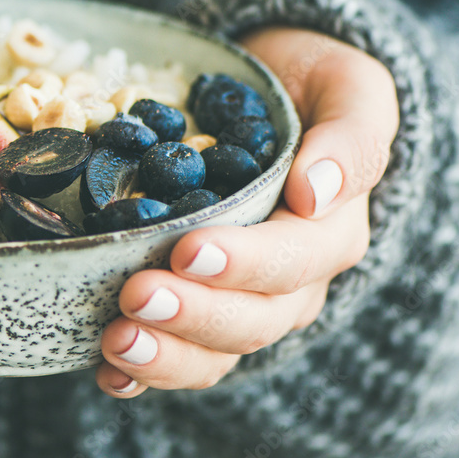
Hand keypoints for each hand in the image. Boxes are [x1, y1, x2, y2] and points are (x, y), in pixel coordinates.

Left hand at [97, 27, 398, 395]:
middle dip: (192, 313)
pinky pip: (179, 354)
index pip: (293, 262)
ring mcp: (240, 299)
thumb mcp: (347, 86)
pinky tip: (108, 374)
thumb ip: (351, 136)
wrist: (264, 87)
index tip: (189, 251)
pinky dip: (142, 373)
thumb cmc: (305, 82)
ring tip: (115, 341)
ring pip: (214, 351)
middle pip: (251, 319)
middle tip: (135, 295)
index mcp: (328, 232)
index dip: (245, 264)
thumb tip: (315, 192)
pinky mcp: (196, 304)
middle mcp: (289, 280)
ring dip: (164, 354)